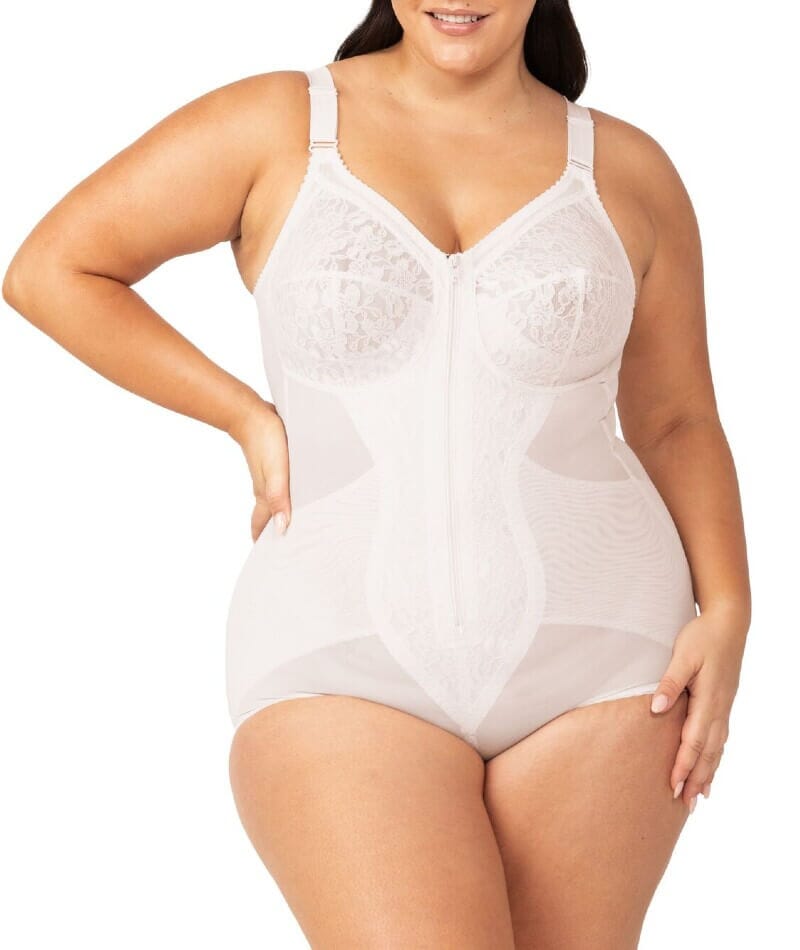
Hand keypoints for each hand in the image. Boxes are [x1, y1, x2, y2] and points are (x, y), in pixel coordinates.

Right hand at [226, 397, 290, 541]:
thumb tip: (281, 528)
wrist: (251, 413)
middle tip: (289, 548)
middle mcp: (265, 490)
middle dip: (275, 534)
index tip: (273, 558)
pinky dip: (287, 496)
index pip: (262, 526)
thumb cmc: (264, 441)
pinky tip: (298, 494)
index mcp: (264, 496)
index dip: (265, 542)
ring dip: (282, 515)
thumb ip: (279, 499)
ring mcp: (269, 477)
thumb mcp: (276, 473)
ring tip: (296, 526)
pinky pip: (280, 487)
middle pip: (268, 518)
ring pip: (275, 503)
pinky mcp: (274, 464)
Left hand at [649, 604, 748, 811]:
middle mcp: (719, 708)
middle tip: (686, 805)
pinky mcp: (723, 702)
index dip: (684, 765)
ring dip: (707, 772)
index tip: (674, 786)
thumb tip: (655, 709)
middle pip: (708, 752)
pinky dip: (715, 756)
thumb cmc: (703, 636)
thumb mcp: (682, 655)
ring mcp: (724, 707)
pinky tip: (712, 766)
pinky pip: (720, 737)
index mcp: (708, 699)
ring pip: (716, 748)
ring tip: (699, 797)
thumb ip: (669, 683)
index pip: (694, 741)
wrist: (729, 622)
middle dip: (696, 779)